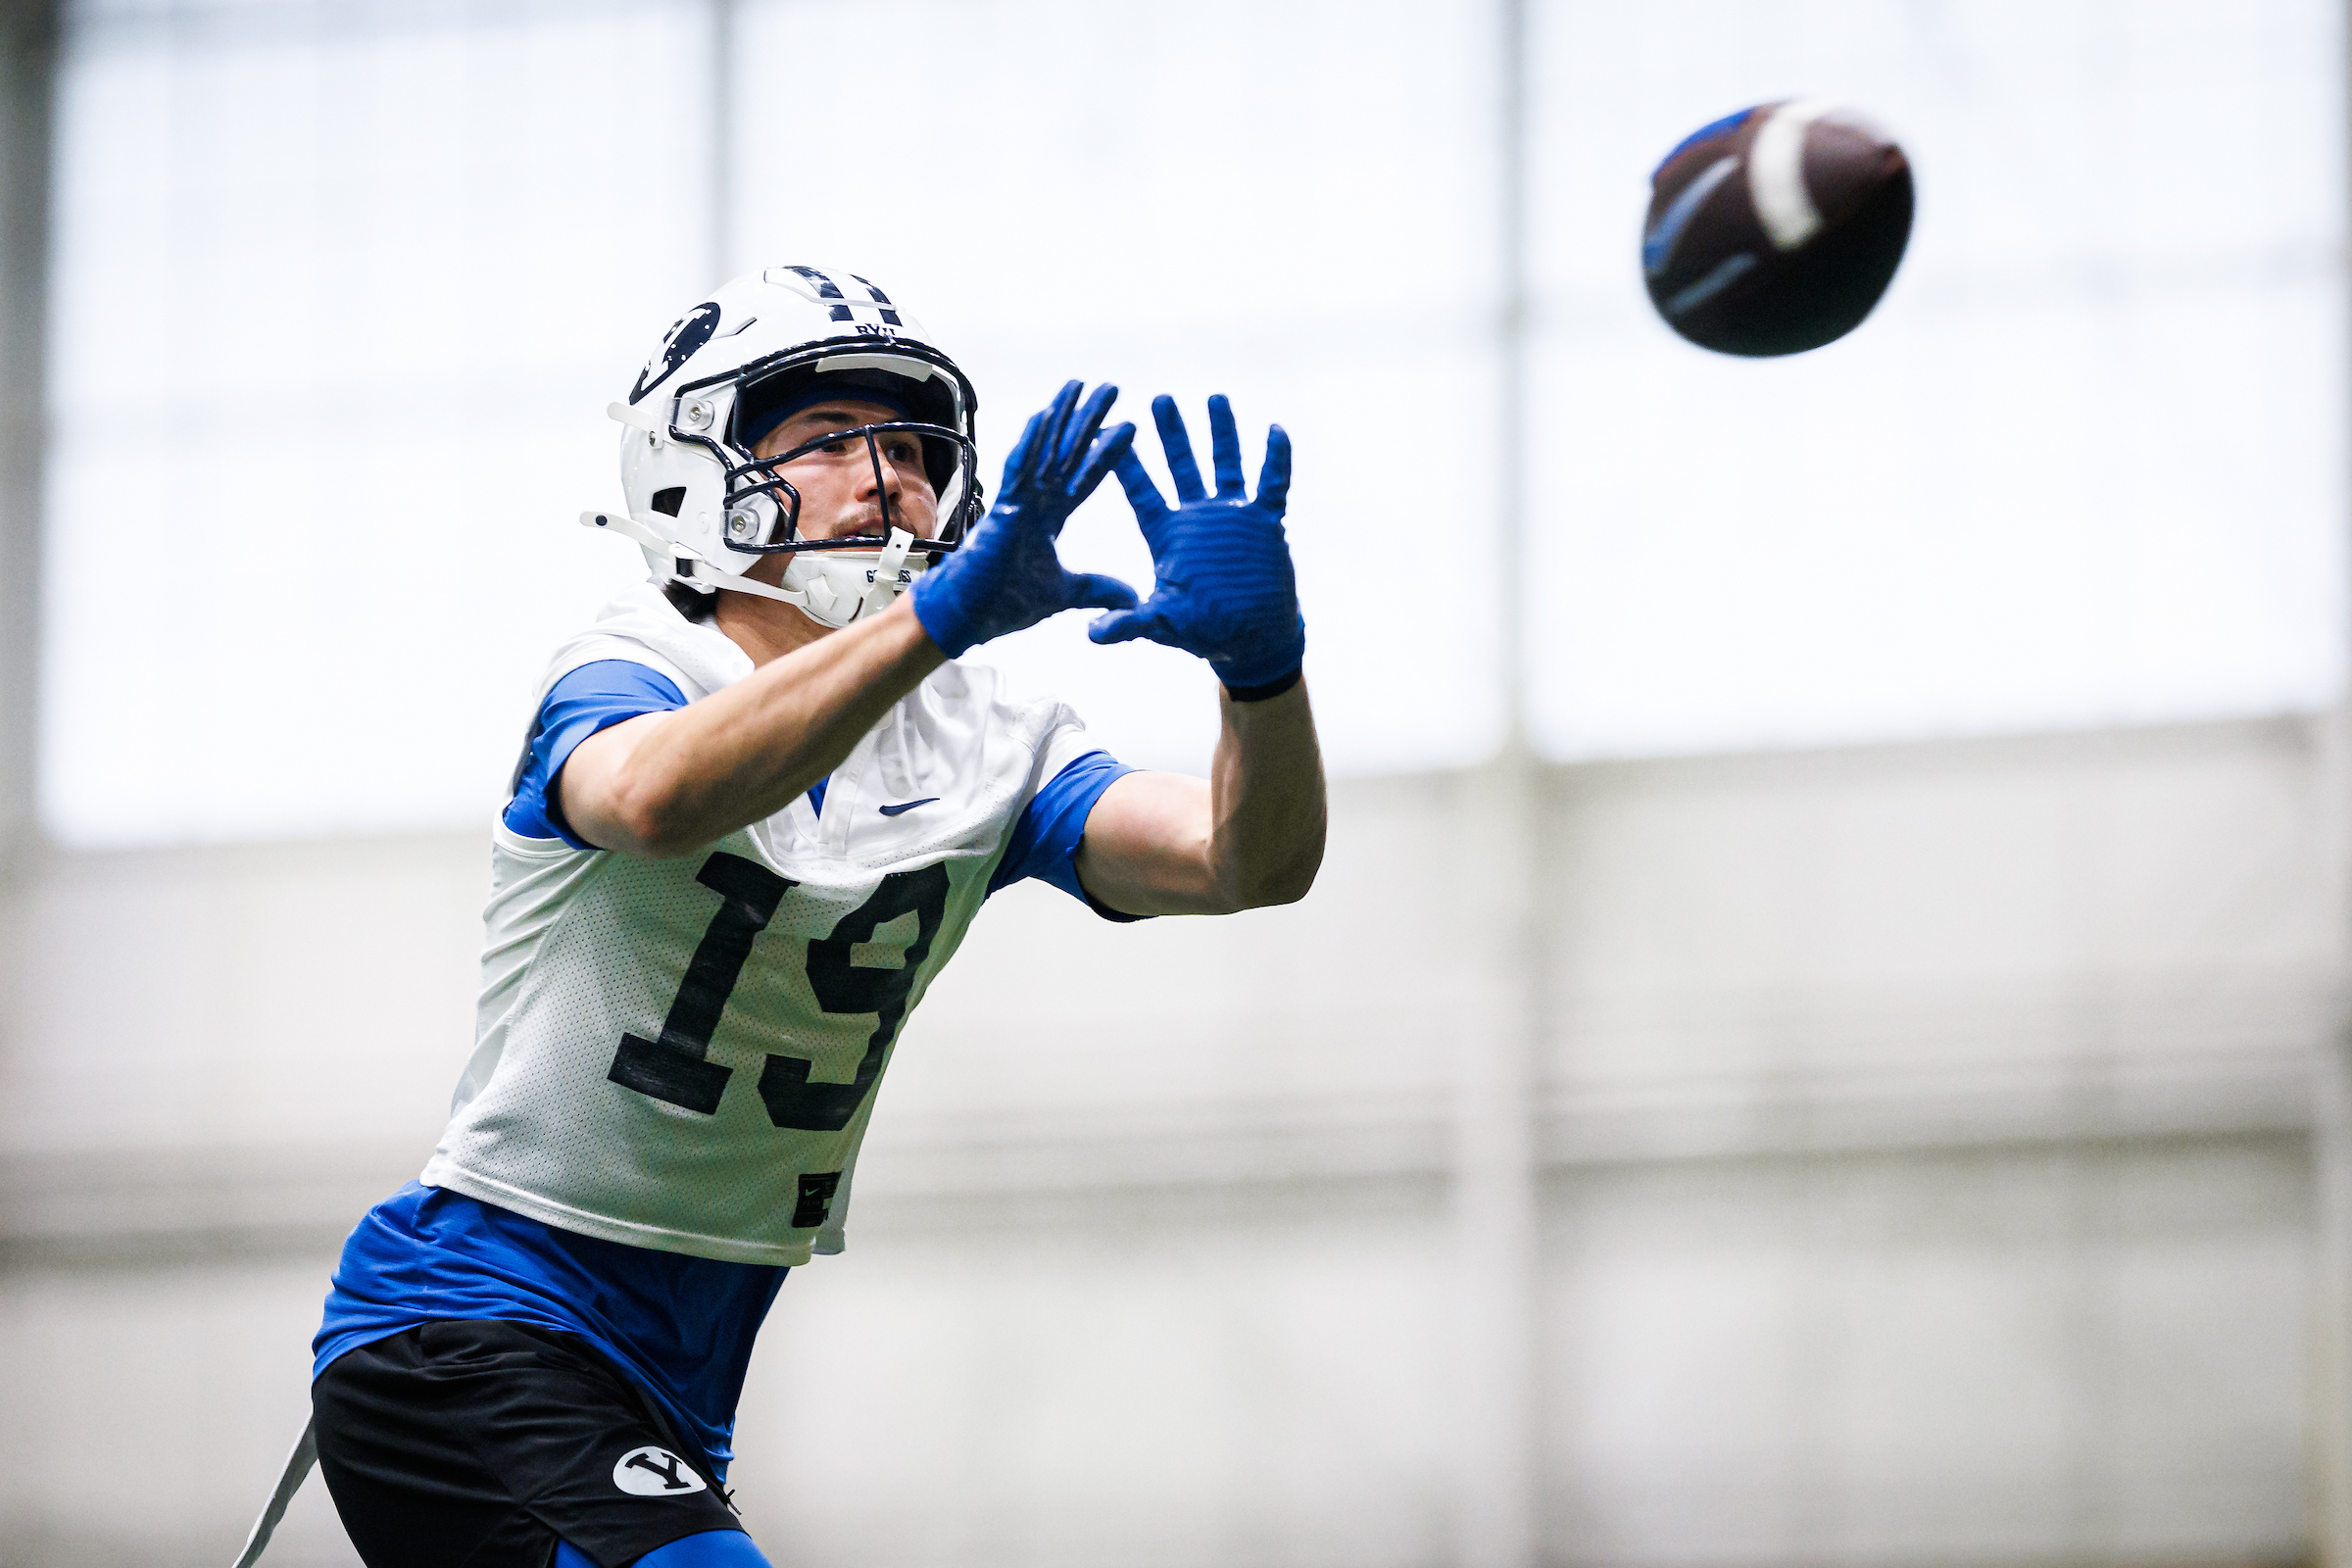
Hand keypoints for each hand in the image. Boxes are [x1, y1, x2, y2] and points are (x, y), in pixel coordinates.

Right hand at [910, 381, 1138, 657]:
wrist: (964, 618)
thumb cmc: (1002, 604)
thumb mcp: (1064, 594)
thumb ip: (1098, 589)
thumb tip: (1134, 597)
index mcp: (1049, 518)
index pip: (1084, 477)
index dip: (1106, 453)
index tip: (1129, 427)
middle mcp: (1035, 502)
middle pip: (1067, 452)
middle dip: (1089, 420)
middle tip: (1112, 388)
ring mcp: (1017, 503)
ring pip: (1043, 451)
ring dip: (1061, 417)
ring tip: (1080, 385)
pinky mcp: (1001, 511)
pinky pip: (1017, 470)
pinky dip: (1030, 443)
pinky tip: (1044, 415)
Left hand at [1088, 395, 1301, 691]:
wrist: (1252, 640)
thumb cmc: (1203, 631)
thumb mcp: (1161, 623)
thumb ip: (1128, 622)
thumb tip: (1090, 633)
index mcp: (1166, 535)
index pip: (1140, 491)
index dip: (1125, 463)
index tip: (1107, 430)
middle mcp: (1196, 518)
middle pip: (1181, 465)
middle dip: (1172, 433)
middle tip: (1159, 399)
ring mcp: (1232, 517)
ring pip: (1224, 464)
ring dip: (1221, 433)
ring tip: (1214, 397)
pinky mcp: (1265, 523)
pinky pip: (1273, 484)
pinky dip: (1276, 459)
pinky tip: (1275, 430)